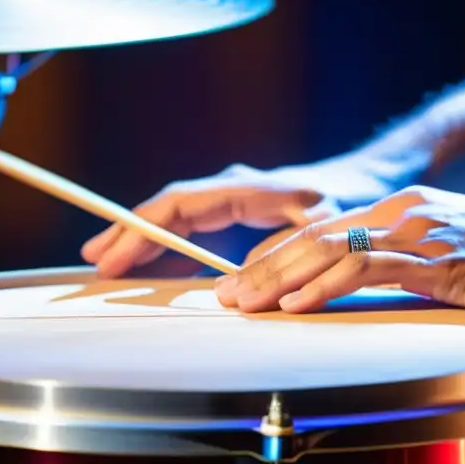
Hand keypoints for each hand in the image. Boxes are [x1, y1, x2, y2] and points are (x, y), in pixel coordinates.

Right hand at [81, 163, 370, 277]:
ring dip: (145, 240)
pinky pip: (196, 230)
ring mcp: (236, 201)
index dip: (144, 230)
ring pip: (178, 219)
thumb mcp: (324, 229)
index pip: (180, 205)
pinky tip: (155, 269)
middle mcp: (234, 190)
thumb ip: (284, 252)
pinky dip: (173, 248)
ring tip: (109, 264)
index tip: (115, 255)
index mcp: (247, 189)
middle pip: (168, 210)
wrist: (370, 182)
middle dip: (130, 233)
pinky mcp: (242, 215)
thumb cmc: (352, 201)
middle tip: (94, 260)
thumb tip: (236, 281)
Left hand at [216, 186, 464, 327]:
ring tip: (240, 305)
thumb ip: (434, 275)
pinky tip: (293, 305)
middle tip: (224, 298)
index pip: (328, 231)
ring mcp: (427, 233)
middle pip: (316, 236)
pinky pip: (369, 271)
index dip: (280, 256)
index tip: (247, 285)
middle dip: (261, 268)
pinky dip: (322, 287)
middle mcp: (412, 213)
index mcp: (415, 213)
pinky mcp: (445, 262)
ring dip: (277, 278)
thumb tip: (410, 303)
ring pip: (329, 250)